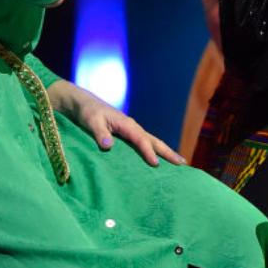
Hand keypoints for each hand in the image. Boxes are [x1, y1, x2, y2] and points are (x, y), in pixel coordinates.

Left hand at [50, 79, 184, 165]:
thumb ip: (100, 133)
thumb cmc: (88, 112)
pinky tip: (159, 158)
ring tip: (178, 161)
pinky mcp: (128, 133)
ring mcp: (131, 130)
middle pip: (154, 140)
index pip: (141, 140)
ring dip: (165, 151)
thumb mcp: (91, 122)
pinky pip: (145, 142)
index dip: (148, 152)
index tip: (156, 164)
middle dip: (168, 152)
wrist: (84, 103)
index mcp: (126, 124)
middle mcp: (132, 127)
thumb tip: (109, 145)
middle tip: (182, 163)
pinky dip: (154, 150)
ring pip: (152, 141)